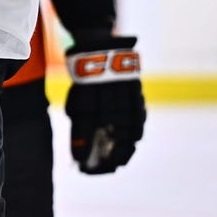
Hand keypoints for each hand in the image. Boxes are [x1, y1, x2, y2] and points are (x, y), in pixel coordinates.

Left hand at [65, 35, 145, 173]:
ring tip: (116, 165)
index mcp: (87, 92)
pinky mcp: (137, 92)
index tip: (77, 162)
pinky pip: (140, 118)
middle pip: (107, 131)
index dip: (81, 146)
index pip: (84, 125)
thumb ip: (79, 115)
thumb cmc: (83, 74)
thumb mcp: (76, 92)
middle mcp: (107, 93)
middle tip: (95, 170)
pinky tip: (131, 146)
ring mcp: (125, 93)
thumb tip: (80, 144)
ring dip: (122, 150)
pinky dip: (136, 134)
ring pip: (127, 127)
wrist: (101, 46)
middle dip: (101, 154)